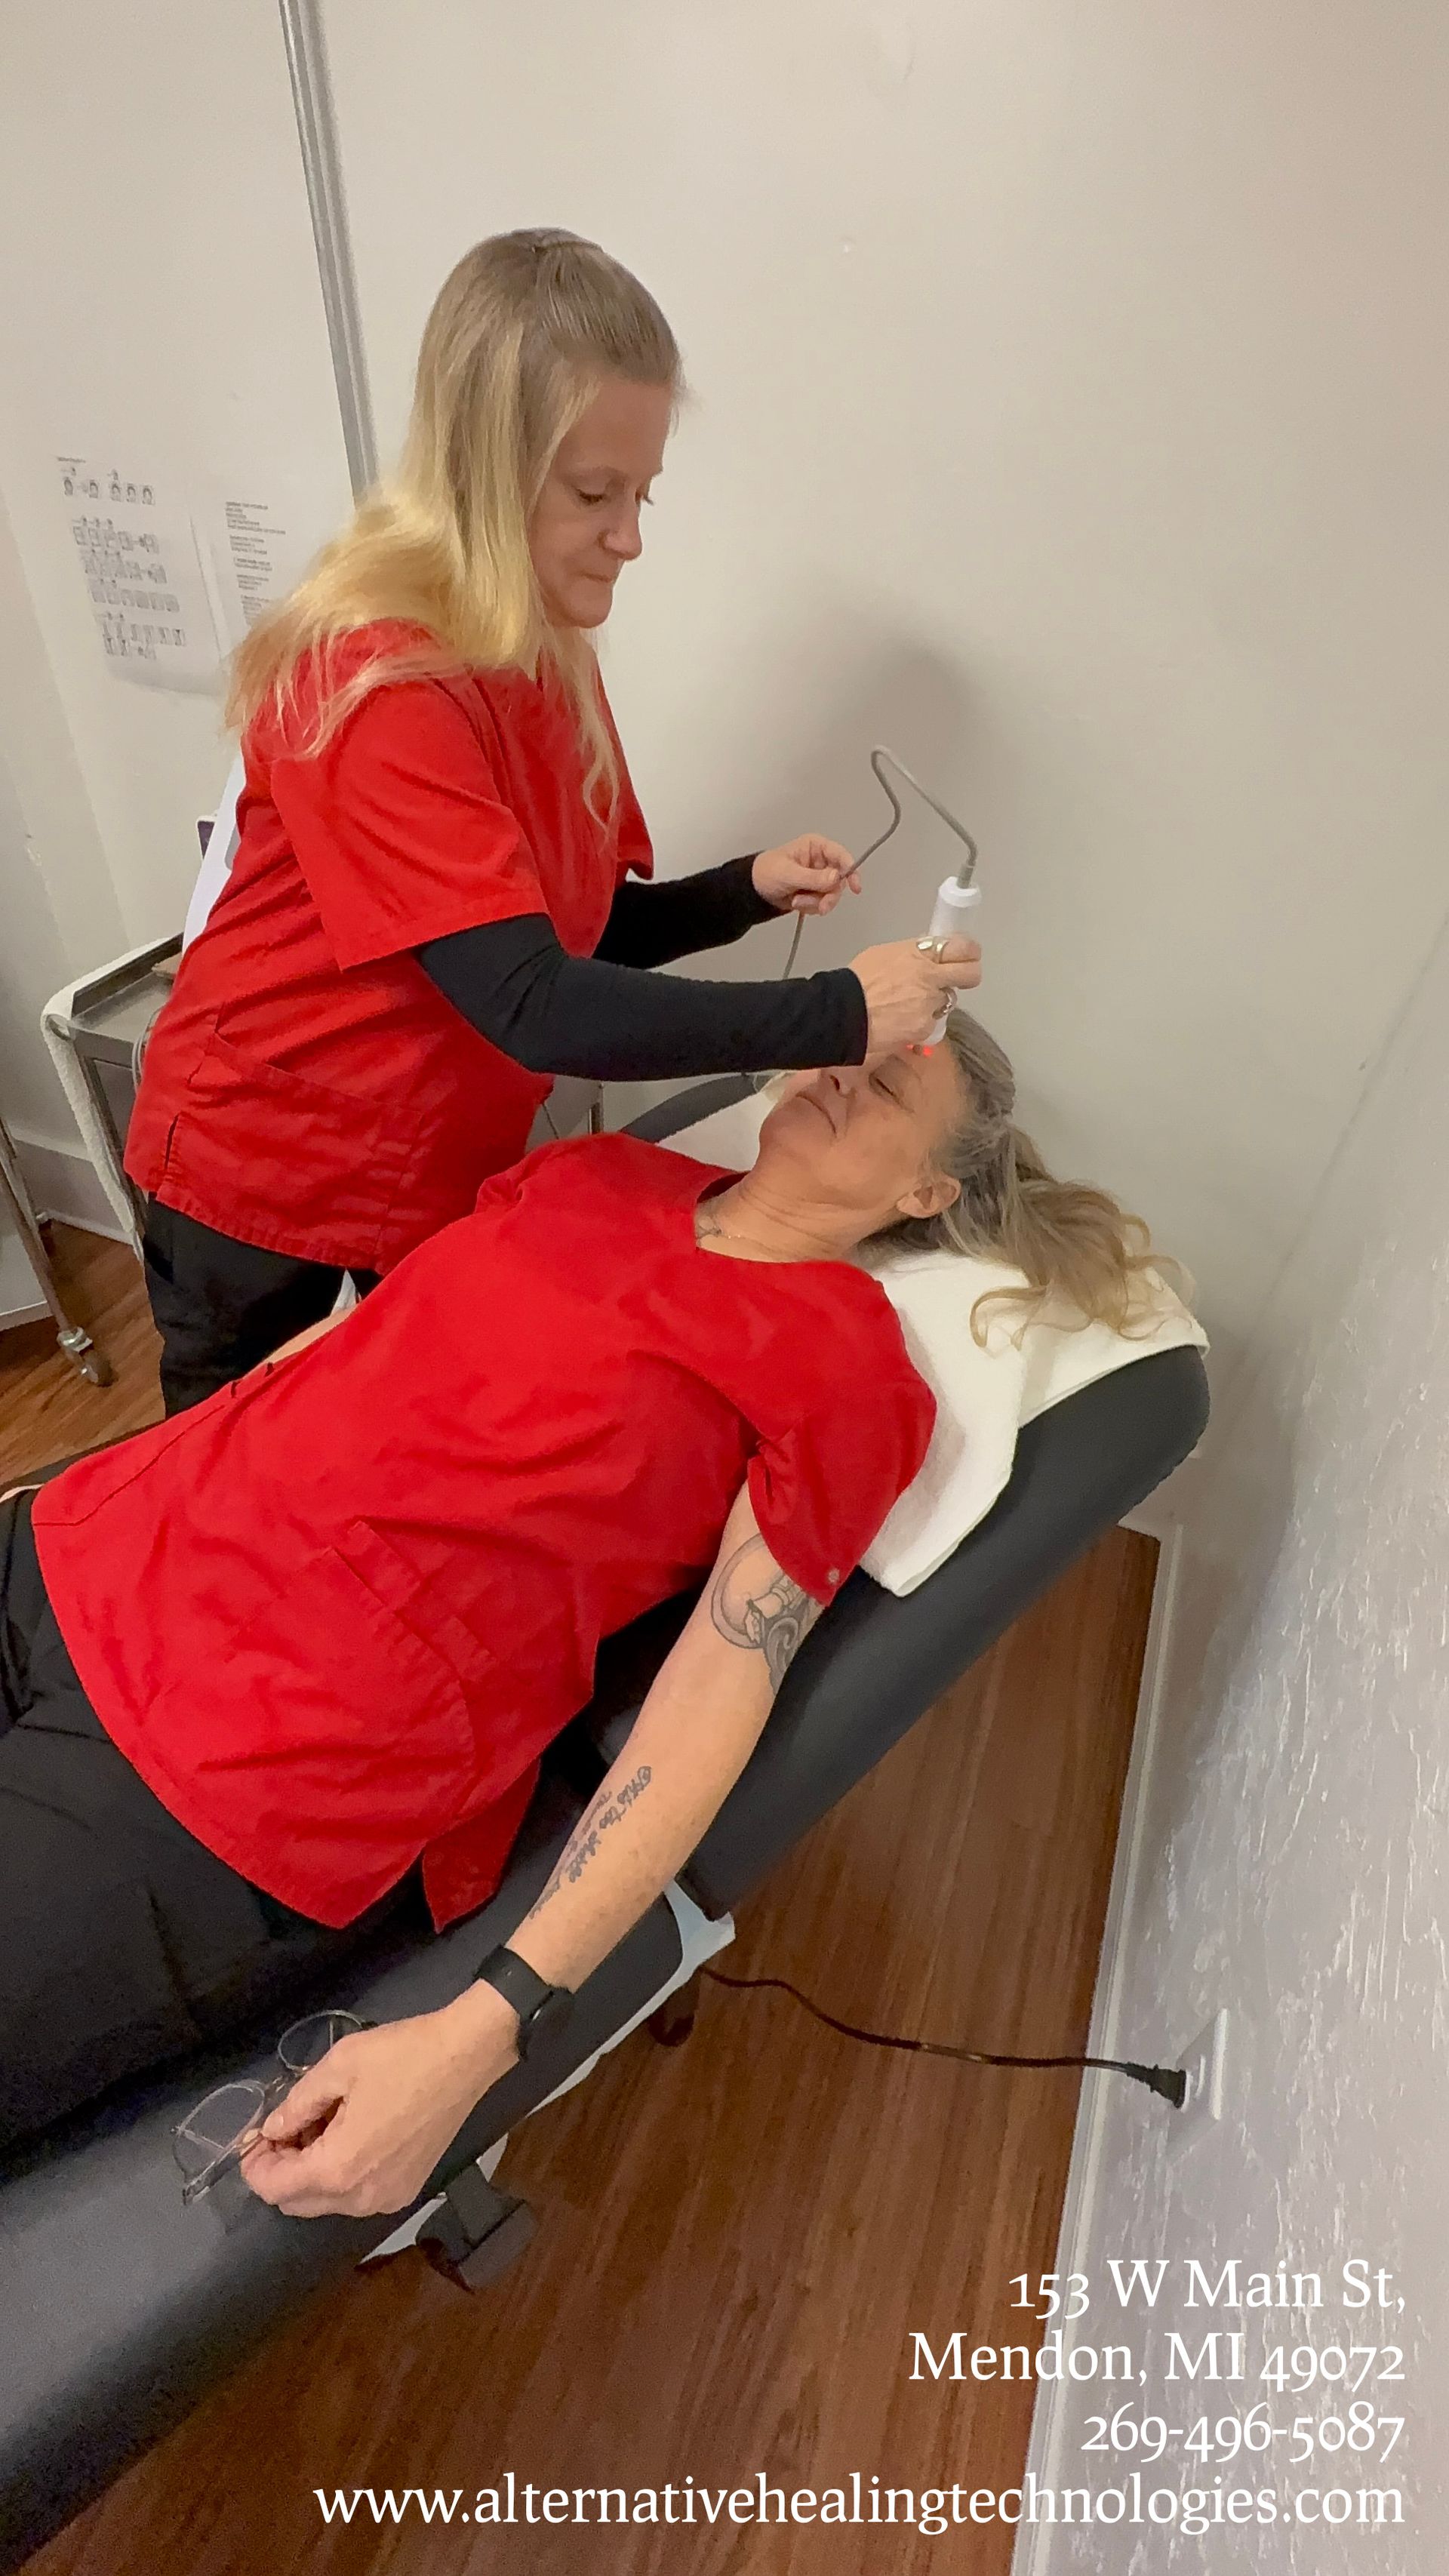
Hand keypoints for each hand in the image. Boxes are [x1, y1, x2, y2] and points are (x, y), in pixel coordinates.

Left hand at [240, 1988, 517, 2218]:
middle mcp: (360, 2197)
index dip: (255, 2165)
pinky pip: (356, 2194)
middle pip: (296, 2203)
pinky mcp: (407, 2189)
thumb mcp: (338, 2067)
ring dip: (310, 2171)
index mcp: (339, 2168)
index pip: (275, 2190)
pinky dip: (340, 2173)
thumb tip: (271, 2128)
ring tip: (318, 2123)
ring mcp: (388, 2198)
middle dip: (281, 2169)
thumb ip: (296, 2104)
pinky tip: (349, 2133)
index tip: (255, 2135)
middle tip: (283, 2127)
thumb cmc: (400, 2056)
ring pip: (327, 2201)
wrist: (466, 2056)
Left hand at [751, 836, 860, 917]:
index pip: (841, 856)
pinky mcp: (814, 892)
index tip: (855, 886)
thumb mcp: (788, 874)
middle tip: (819, 906)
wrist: (753, 891)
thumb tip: (835, 878)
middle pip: (840, 881)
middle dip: (828, 896)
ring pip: (831, 895)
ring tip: (797, 901)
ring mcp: (818, 878)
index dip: (851, 870)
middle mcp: (821, 862)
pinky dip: (811, 907)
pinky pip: (822, 903)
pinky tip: (797, 903)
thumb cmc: (765, 872)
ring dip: (815, 903)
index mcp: (816, 847)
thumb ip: (813, 877)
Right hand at [848, 935, 981, 1055]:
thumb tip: (926, 953)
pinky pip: (932, 1021)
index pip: (962, 947)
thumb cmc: (857, 982)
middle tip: (958, 977)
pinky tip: (902, 1019)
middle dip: (969, 974)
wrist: (844, 1013)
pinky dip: (921, 1021)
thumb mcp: (884, 954)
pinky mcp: (926, 1026)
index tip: (966, 954)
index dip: (968, 951)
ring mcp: (930, 1002)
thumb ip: (911, 953)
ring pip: (948, 1000)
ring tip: (911, 1003)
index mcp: (920, 953)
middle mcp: (930, 976)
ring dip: (936, 1000)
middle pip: (971, 973)